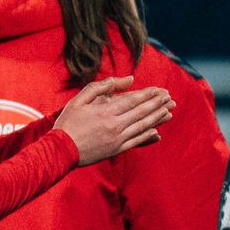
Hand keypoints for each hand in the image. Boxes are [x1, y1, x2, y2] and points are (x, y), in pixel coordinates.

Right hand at [55, 74, 173, 165]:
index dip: (148, 94)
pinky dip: (148, 136)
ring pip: (143, 126)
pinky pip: (137, 141)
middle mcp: (115, 125)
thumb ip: (101, 87)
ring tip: (168, 111)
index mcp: (106, 111)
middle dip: (157, 104)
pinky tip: (156, 131)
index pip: (133, 100)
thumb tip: (126, 80)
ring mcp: (117, 138)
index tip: (160, 90)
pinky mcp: (116, 149)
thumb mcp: (79, 100)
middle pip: (142, 112)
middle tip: (169, 98)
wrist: (60, 150)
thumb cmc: (68, 123)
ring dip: (157, 118)